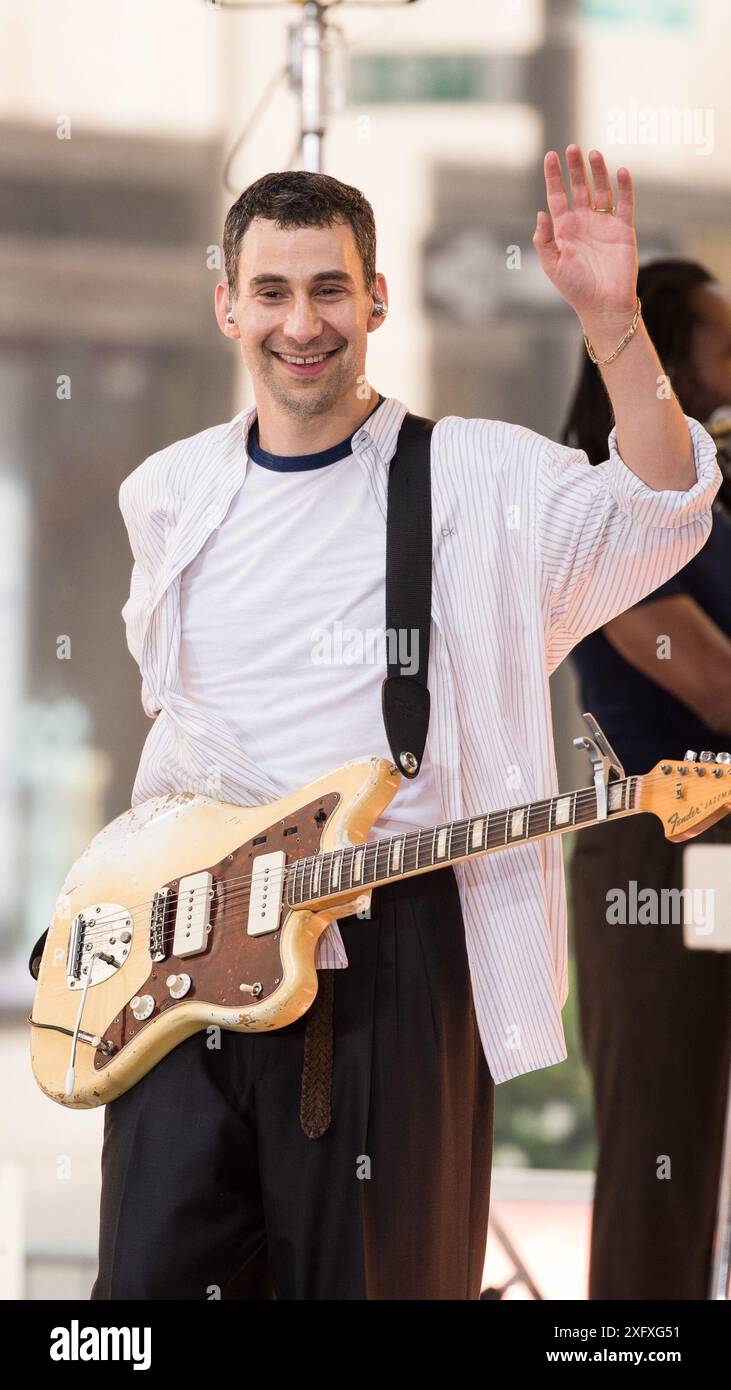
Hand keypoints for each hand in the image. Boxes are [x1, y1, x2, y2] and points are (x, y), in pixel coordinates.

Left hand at [533, 145, 638, 325]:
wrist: (603, 305)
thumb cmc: (575, 288)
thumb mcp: (552, 265)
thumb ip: (543, 240)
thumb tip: (540, 213)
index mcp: (564, 229)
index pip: (557, 196)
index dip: (553, 176)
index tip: (550, 156)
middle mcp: (584, 222)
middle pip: (579, 187)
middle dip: (575, 168)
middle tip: (573, 148)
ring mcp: (604, 224)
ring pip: (601, 190)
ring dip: (598, 172)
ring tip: (594, 154)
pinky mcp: (623, 229)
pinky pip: (625, 203)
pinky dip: (625, 187)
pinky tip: (621, 172)